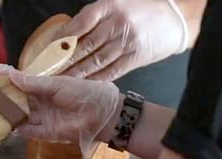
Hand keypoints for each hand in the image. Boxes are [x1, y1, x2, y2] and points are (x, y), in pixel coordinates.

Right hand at [0, 65, 120, 158]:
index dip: (5, 80)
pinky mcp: (47, 133)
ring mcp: (44, 118)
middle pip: (17, 100)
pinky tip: (5, 125)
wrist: (103, 114)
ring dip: (7, 114)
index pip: (20, 82)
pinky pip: (28, 131)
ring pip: (20, 116)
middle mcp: (42, 102)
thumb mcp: (57, 84)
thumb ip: (33, 82)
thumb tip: (10, 74)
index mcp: (45, 87)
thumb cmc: (84, 92)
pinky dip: (18, 129)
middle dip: (2, 98)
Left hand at [57, 0, 188, 80]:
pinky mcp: (134, 58)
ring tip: (59, 82)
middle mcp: (117, 24)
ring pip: (94, 61)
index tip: (47, 51)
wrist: (174, 19)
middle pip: (84, 46)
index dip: (62, 39)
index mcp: (109, 6)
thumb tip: (66, 36)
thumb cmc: (141, 10)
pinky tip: (81, 86)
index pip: (79, 24)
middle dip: (63, 61)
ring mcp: (126, 42)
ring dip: (75, 74)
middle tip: (47, 72)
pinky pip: (110, 72)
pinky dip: (94, 80)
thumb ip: (94, 18)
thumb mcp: (116, 4)